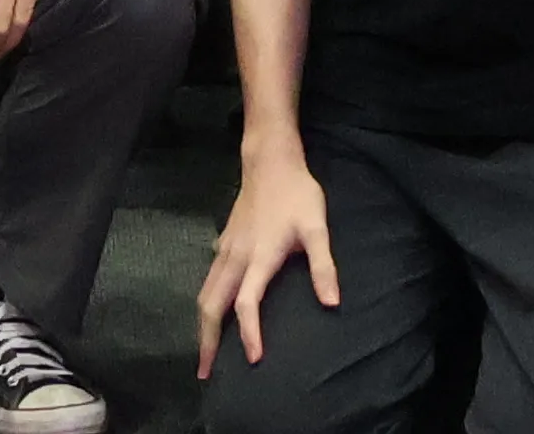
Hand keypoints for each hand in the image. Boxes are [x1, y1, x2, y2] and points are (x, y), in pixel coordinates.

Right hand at [197, 153, 344, 376]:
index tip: (253, 360)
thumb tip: (332, 303)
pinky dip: (206, 305)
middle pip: (211, 305)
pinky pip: (208, 281)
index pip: (246, 304)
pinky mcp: (223, 243)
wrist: (270, 161)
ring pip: (205, 294)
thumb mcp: (317, 227)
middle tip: (205, 373)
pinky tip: (211, 315)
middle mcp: (235, 258)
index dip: (249, 333)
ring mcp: (225, 250)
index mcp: (259, 258)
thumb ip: (323, 266)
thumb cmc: (297, 194)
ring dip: (202, 325)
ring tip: (204, 354)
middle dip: (207, 341)